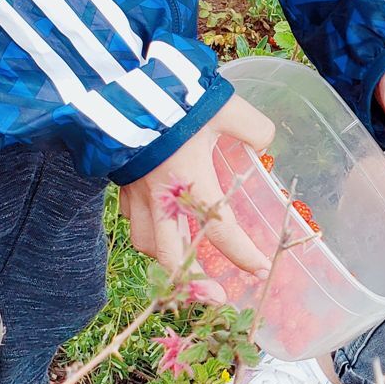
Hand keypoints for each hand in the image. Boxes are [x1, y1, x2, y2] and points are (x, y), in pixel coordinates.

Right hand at [117, 95, 275, 300]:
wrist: (120, 85)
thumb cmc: (175, 98)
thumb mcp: (225, 107)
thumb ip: (253, 128)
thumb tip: (265, 145)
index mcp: (190, 181)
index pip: (221, 230)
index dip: (242, 254)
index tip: (261, 270)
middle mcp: (160, 196)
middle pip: (171, 255)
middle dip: (193, 283)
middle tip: (215, 298)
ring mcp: (134, 192)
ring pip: (145, 241)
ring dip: (165, 259)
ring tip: (184, 267)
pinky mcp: (119, 182)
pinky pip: (130, 219)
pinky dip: (145, 231)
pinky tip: (158, 228)